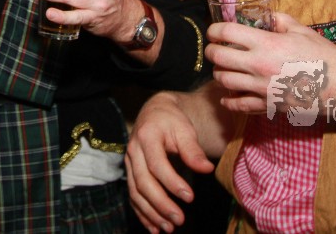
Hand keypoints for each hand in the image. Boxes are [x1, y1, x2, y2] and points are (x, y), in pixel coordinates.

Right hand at [125, 91, 214, 232]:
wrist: (155, 113)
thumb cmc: (172, 121)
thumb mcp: (184, 129)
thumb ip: (193, 150)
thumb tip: (207, 169)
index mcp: (147, 137)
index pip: (157, 165)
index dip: (172, 183)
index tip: (190, 197)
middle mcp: (133, 151)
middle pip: (143, 182)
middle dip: (161, 204)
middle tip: (179, 220)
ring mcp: (129, 163)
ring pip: (136, 192)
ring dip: (151, 213)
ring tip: (169, 228)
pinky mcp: (130, 173)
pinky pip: (132, 196)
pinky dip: (142, 214)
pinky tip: (154, 228)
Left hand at [206, 12, 335, 121]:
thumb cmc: (323, 56)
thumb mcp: (301, 30)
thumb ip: (279, 21)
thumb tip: (266, 17)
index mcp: (266, 43)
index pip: (226, 33)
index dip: (214, 30)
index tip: (213, 31)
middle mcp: (258, 65)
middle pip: (218, 57)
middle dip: (211, 51)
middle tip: (213, 49)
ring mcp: (261, 87)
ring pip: (224, 81)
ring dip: (218, 73)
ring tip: (222, 69)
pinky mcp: (267, 104)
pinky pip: (238, 104)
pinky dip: (229, 100)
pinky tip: (227, 96)